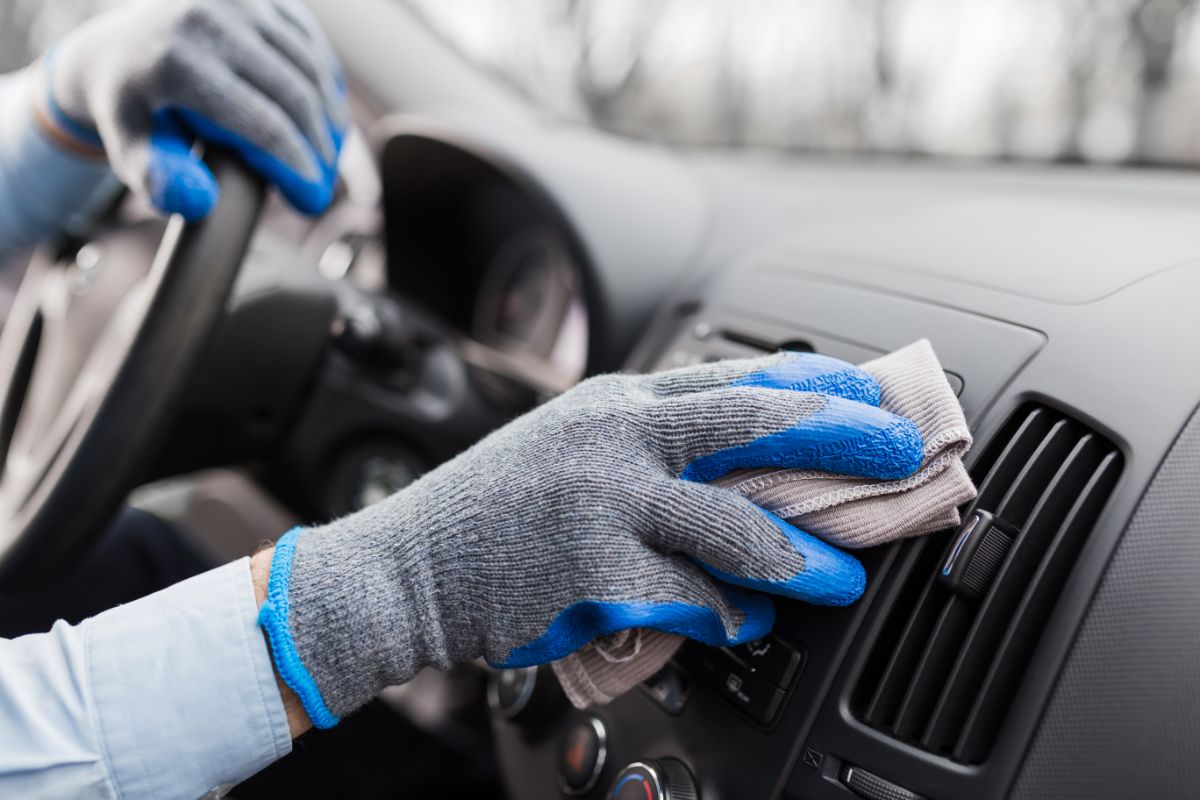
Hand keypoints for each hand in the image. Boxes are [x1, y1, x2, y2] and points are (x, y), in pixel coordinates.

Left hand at [38, 0, 348, 219]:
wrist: (117, 47)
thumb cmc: (132, 112)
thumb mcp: (129, 149)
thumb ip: (158, 180)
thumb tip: (200, 201)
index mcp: (177, 63)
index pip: (263, 125)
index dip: (298, 169)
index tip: (312, 201)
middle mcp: (210, 21)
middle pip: (295, 96)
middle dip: (320, 148)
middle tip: (325, 185)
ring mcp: (238, 0)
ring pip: (312, 68)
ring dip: (331, 118)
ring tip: (331, 157)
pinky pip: (310, 42)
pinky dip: (328, 82)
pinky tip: (329, 116)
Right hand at [256, 353, 923, 727]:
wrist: (410, 566)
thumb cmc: (498, 509)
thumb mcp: (573, 445)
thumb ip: (650, 443)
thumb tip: (743, 460)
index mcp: (616, 402)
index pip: (733, 376)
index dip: (813, 382)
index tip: (871, 390)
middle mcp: (616, 440)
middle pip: (751, 427)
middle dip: (837, 439)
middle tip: (898, 455)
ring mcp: (606, 507)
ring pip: (734, 525)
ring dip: (802, 555)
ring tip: (844, 577)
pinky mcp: (596, 577)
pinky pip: (691, 602)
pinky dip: (729, 617)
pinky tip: (744, 623)